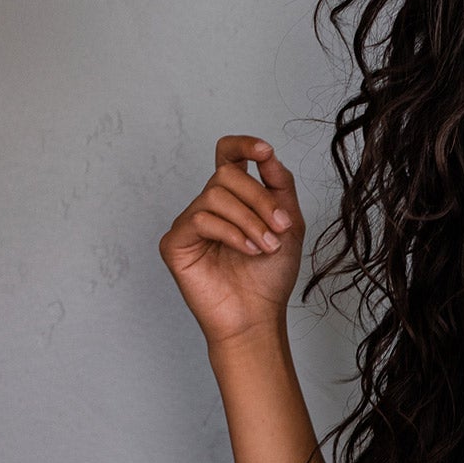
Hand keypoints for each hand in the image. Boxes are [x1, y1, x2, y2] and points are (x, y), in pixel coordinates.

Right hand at [158, 134, 305, 346]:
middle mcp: (208, 206)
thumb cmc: (269, 277)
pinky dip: (231, 233)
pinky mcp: (175, 243)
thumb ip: (280, 186)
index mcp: (234, 199)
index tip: (264, 151)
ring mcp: (189, 223)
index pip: (228, 156)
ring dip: (249, 221)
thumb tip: (268, 154)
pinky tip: (248, 251)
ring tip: (266, 248)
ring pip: (215, 195)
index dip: (242, 145)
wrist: (258, 317)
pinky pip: (200, 219)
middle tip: (280, 228)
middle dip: (259, 199)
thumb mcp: (288, 225)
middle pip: (226, 174)